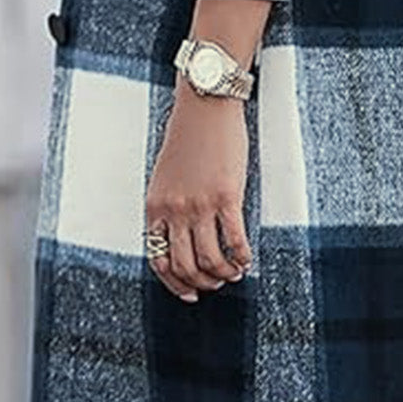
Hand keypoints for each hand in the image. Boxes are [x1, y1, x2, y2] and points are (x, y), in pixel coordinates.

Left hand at [145, 81, 253, 301]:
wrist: (204, 107)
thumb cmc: (187, 139)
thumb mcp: (164, 178)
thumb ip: (167, 208)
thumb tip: (180, 238)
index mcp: (155, 208)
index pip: (158, 260)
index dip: (174, 283)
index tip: (189, 293)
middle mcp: (174, 211)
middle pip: (185, 266)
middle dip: (202, 283)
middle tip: (216, 284)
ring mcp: (200, 205)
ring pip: (210, 259)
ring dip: (224, 273)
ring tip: (234, 272)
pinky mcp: (227, 196)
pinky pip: (235, 240)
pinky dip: (242, 257)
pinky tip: (247, 259)